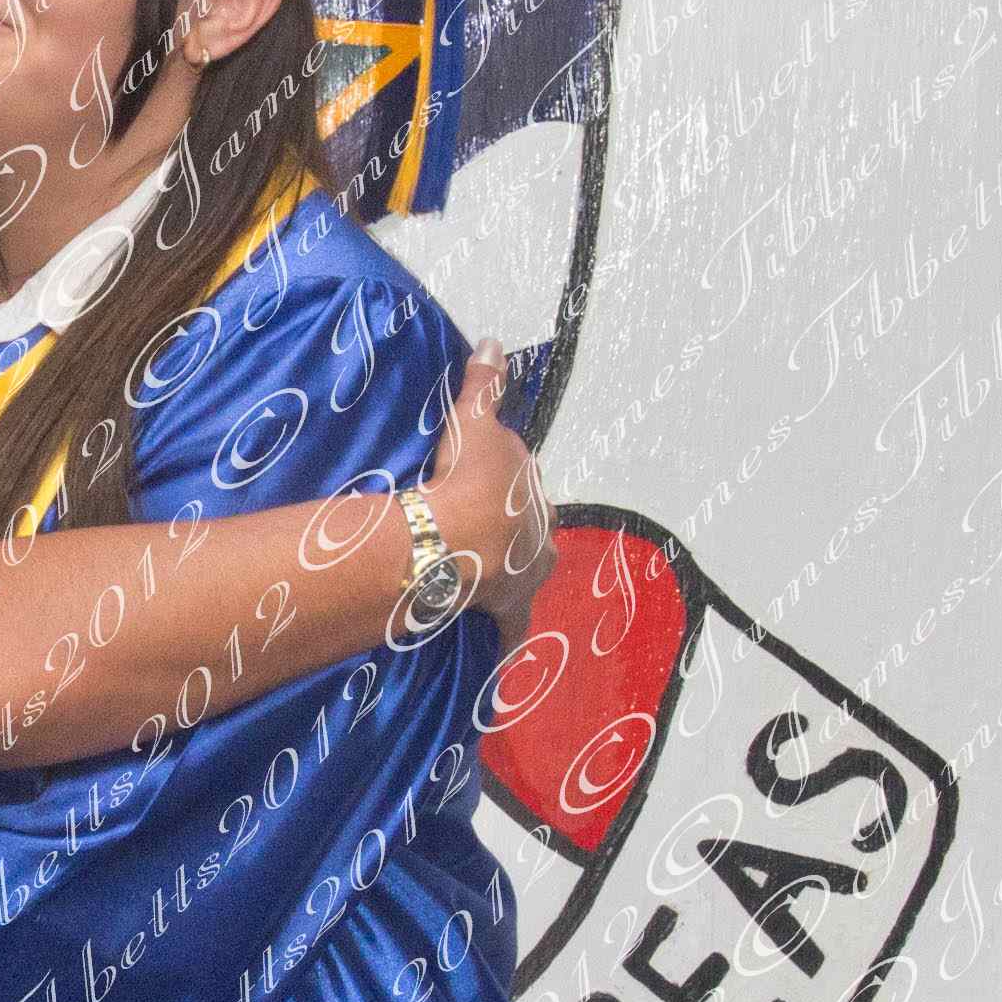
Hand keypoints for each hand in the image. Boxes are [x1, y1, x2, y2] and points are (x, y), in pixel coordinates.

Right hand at [421, 349, 554, 648]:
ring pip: (522, 577)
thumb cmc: (468, 479)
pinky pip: (506, 630)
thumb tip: (493, 342)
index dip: (499, 482)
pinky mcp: (507, 613)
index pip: (521, 485)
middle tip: (476, 529)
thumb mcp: (476, 421)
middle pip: (527, 531)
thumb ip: (485, 385)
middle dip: (509, 530)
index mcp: (536, 495)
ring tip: (483, 578)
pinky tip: (497, 660)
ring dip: (509, 578)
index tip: (476, 482)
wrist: (460, 540)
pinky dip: (502, 642)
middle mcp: (541, 538)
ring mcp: (527, 578)